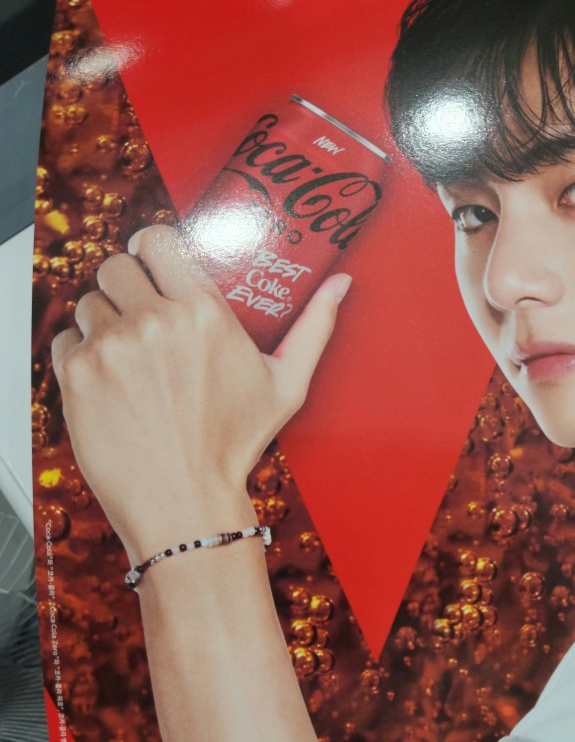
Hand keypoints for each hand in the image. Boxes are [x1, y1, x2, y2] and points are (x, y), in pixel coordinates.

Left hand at [51, 225, 348, 561]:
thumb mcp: (287, 385)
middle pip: (116, 265)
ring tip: (127, 355)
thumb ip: (314, 326)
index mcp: (203, 313)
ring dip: (103, 321)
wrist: (184, 500)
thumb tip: (341, 285)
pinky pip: (65, 340)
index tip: (153, 263)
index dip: (151, 248)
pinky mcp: (79, 375)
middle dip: (126, 284)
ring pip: (89, 303)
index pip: (157, 240)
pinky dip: (80, 354)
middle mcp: (154, 323)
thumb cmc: (234, 445)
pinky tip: (109, 380)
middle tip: (139, 312)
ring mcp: (112, 348)